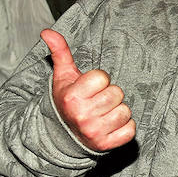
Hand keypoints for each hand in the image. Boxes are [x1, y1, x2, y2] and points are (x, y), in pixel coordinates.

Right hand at [41, 29, 135, 151]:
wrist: (62, 136)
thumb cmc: (67, 101)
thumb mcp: (62, 77)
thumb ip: (60, 53)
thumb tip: (47, 31)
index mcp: (72, 97)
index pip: (103, 77)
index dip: (99, 81)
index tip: (89, 88)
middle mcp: (83, 115)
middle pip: (117, 93)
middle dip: (109, 95)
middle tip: (96, 102)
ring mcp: (95, 132)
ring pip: (126, 111)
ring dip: (117, 112)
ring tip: (102, 114)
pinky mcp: (107, 145)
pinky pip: (131, 130)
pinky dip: (124, 127)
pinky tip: (109, 126)